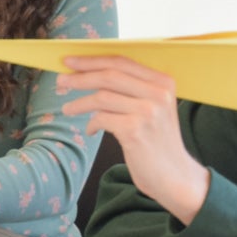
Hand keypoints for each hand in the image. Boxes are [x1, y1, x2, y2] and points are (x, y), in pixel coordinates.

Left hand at [59, 55, 210, 223]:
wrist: (175, 177)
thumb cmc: (157, 141)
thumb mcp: (154, 108)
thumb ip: (133, 89)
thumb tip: (91, 72)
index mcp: (163, 82)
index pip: (122, 61)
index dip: (92, 60)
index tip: (70, 60)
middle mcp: (158, 93)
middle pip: (109, 75)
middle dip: (80, 76)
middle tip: (61, 80)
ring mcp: (147, 112)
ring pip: (102, 96)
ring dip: (79, 102)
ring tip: (67, 108)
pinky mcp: (135, 131)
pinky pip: (101, 119)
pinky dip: (92, 123)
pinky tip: (91, 130)